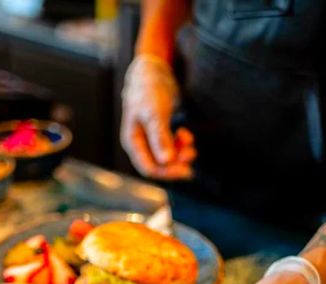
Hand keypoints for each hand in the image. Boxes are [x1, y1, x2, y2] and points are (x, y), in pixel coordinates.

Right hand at [121, 54, 196, 179]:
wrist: (151, 70)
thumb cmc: (149, 89)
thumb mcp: (155, 113)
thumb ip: (160, 137)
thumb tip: (166, 161)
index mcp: (133, 141)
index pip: (148, 168)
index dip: (167, 172)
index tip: (186, 170)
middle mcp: (139, 143)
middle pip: (158, 165)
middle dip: (176, 163)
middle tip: (192, 155)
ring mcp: (149, 139)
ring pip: (166, 158)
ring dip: (180, 154)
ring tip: (191, 145)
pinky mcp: (159, 133)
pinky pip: (170, 147)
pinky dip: (180, 145)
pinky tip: (185, 135)